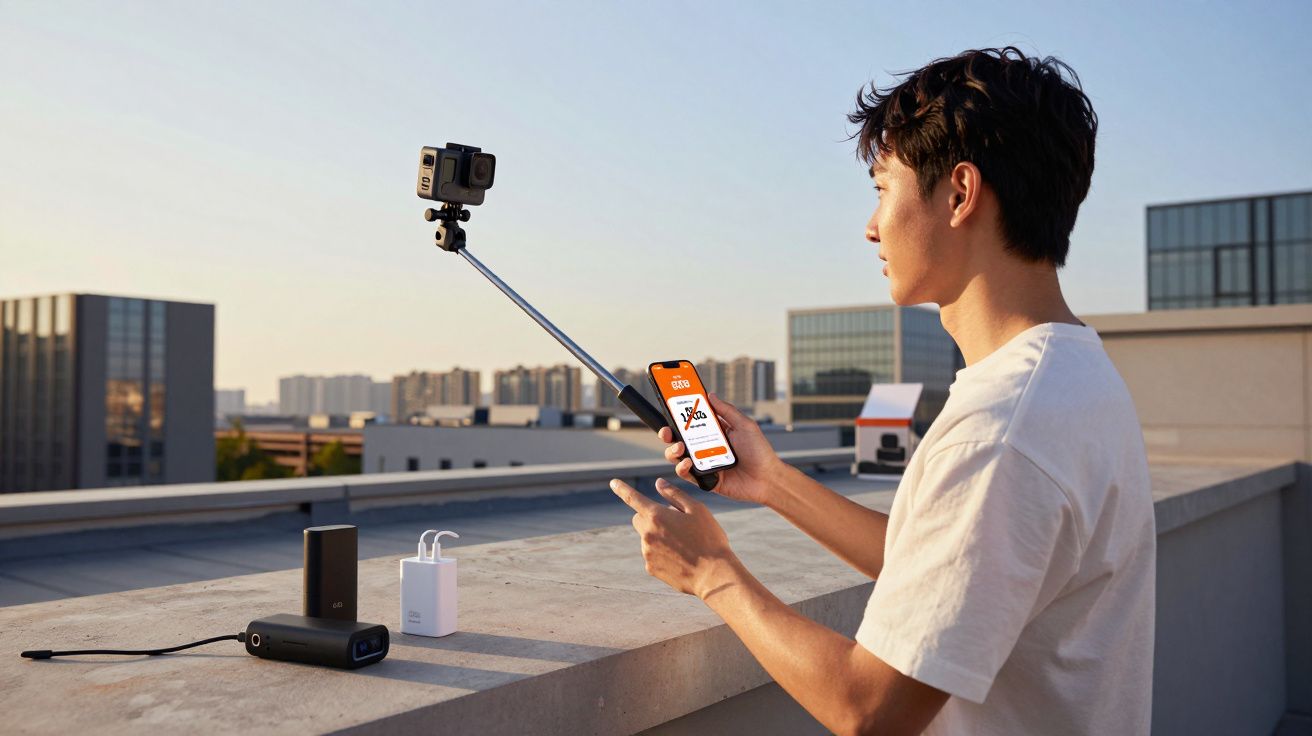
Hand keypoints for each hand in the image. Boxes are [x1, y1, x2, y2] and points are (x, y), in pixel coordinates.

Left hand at [610, 477, 740, 598]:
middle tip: (675, 523)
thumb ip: (674, 494)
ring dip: (659, 536)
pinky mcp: (651, 568)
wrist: (714, 575)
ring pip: (648, 538)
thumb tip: (658, 484)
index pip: (633, 498)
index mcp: (657, 516)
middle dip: (651, 517)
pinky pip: (652, 554)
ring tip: (684, 545)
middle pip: (639, 519)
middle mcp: (647, 534)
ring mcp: (647, 552)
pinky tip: (681, 558)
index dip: (622, 489)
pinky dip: (662, 553)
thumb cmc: (709, 539)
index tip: (613, 482)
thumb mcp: (697, 510)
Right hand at [659, 393, 784, 506]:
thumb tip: (710, 395)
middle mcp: (706, 447)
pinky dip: (682, 468)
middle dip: (668, 433)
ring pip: (678, 456)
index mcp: (715, 432)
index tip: (670, 407)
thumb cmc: (759, 452)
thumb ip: (726, 410)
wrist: (767, 479)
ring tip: (679, 447)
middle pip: (679, 438)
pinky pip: (686, 473)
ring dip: (672, 450)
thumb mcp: (744, 425)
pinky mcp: (704, 480)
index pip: (692, 421)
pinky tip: (687, 462)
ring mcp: (703, 463)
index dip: (680, 415)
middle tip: (666, 430)